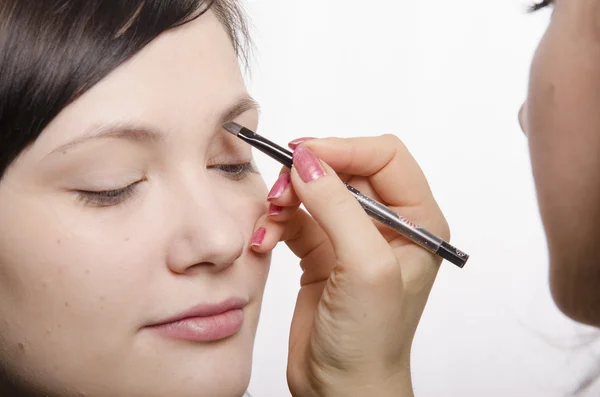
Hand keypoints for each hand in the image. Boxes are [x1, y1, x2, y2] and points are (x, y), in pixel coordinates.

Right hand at [251, 135, 448, 396]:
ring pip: (317, 191)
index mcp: (417, 221)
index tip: (304, 154)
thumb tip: (307, 161)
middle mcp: (388, 224)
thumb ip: (338, 208)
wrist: (342, 389)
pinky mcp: (323, 252)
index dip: (344, 148)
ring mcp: (353, 237)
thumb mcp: (364, 268)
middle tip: (281, 189)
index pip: (385, 156)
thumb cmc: (370, 342)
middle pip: (346, 169)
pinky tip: (265, 239)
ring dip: (288, 198)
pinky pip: (297, 217)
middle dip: (310, 174)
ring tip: (271, 218)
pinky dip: (277, 221)